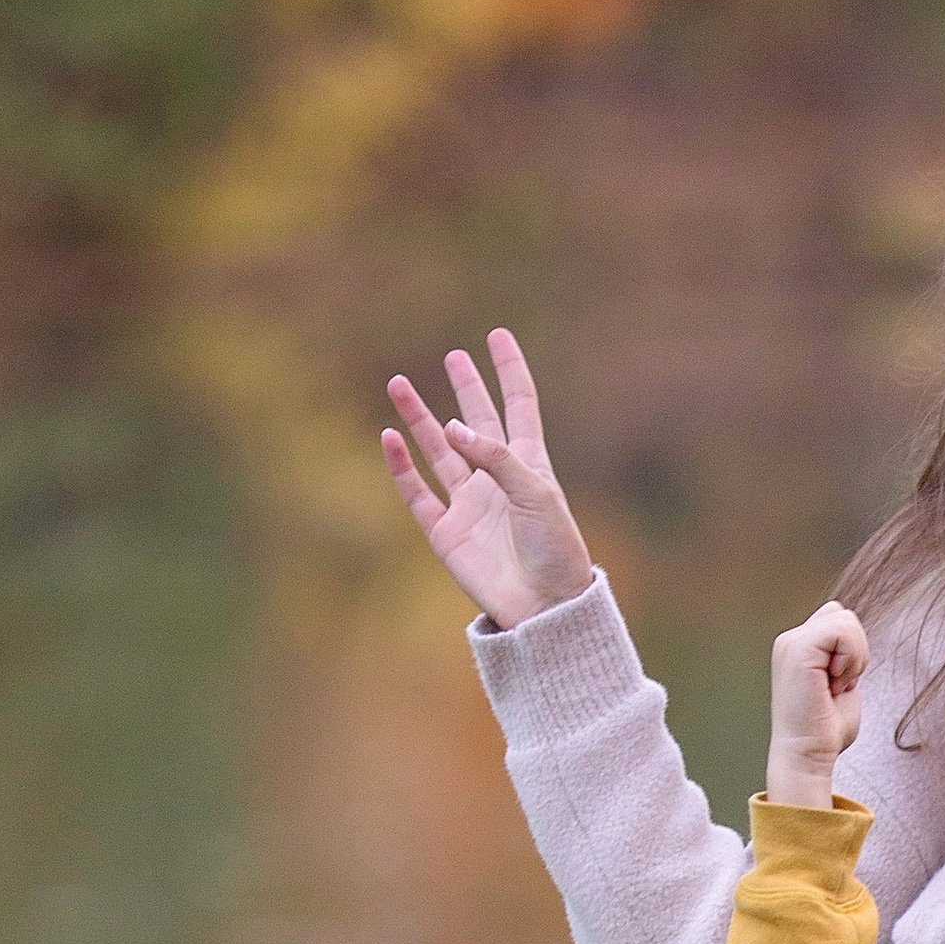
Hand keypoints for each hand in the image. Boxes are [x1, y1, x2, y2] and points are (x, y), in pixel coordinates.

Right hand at [380, 329, 594, 629]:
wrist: (544, 607)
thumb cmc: (554, 550)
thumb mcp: (535, 494)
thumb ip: (495, 458)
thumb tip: (451, 428)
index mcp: (529, 465)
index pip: (519, 406)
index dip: (509, 371)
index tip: (498, 335)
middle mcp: (496, 480)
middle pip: (477, 423)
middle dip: (467, 389)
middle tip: (454, 356)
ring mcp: (469, 505)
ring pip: (439, 451)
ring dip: (420, 418)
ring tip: (400, 383)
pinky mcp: (446, 533)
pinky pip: (417, 492)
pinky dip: (402, 466)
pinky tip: (390, 437)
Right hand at [767, 602, 868, 808]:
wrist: (807, 755)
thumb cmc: (825, 731)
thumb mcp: (842, 684)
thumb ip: (846, 658)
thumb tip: (856, 642)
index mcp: (799, 647)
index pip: (837, 620)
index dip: (851, 649)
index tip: (840, 683)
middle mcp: (790, 640)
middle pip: (842, 615)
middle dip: (855, 650)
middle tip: (838, 685)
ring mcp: (792, 642)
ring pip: (845, 620)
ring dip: (853, 656)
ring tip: (834, 685)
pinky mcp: (798, 649)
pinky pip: (841, 630)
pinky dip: (849, 658)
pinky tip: (834, 682)